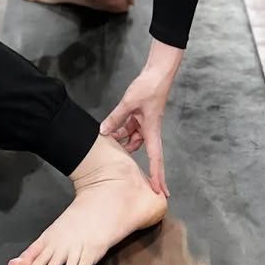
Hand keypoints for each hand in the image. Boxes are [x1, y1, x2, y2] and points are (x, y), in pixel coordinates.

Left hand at [99, 44, 181, 195]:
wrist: (156, 74)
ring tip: (108, 142)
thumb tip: (104, 132)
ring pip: (132, 139)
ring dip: (122, 141)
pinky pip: (129, 128)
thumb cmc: (148, 88)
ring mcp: (145, 124)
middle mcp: (150, 130)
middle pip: (145, 153)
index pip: (155, 158)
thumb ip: (116, 118)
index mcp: (152, 131)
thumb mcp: (129, 103)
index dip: (157, 175)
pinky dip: (120, 130)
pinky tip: (109, 130)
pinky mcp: (140, 117)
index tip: (160, 191)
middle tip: (137, 185)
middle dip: (144, 169)